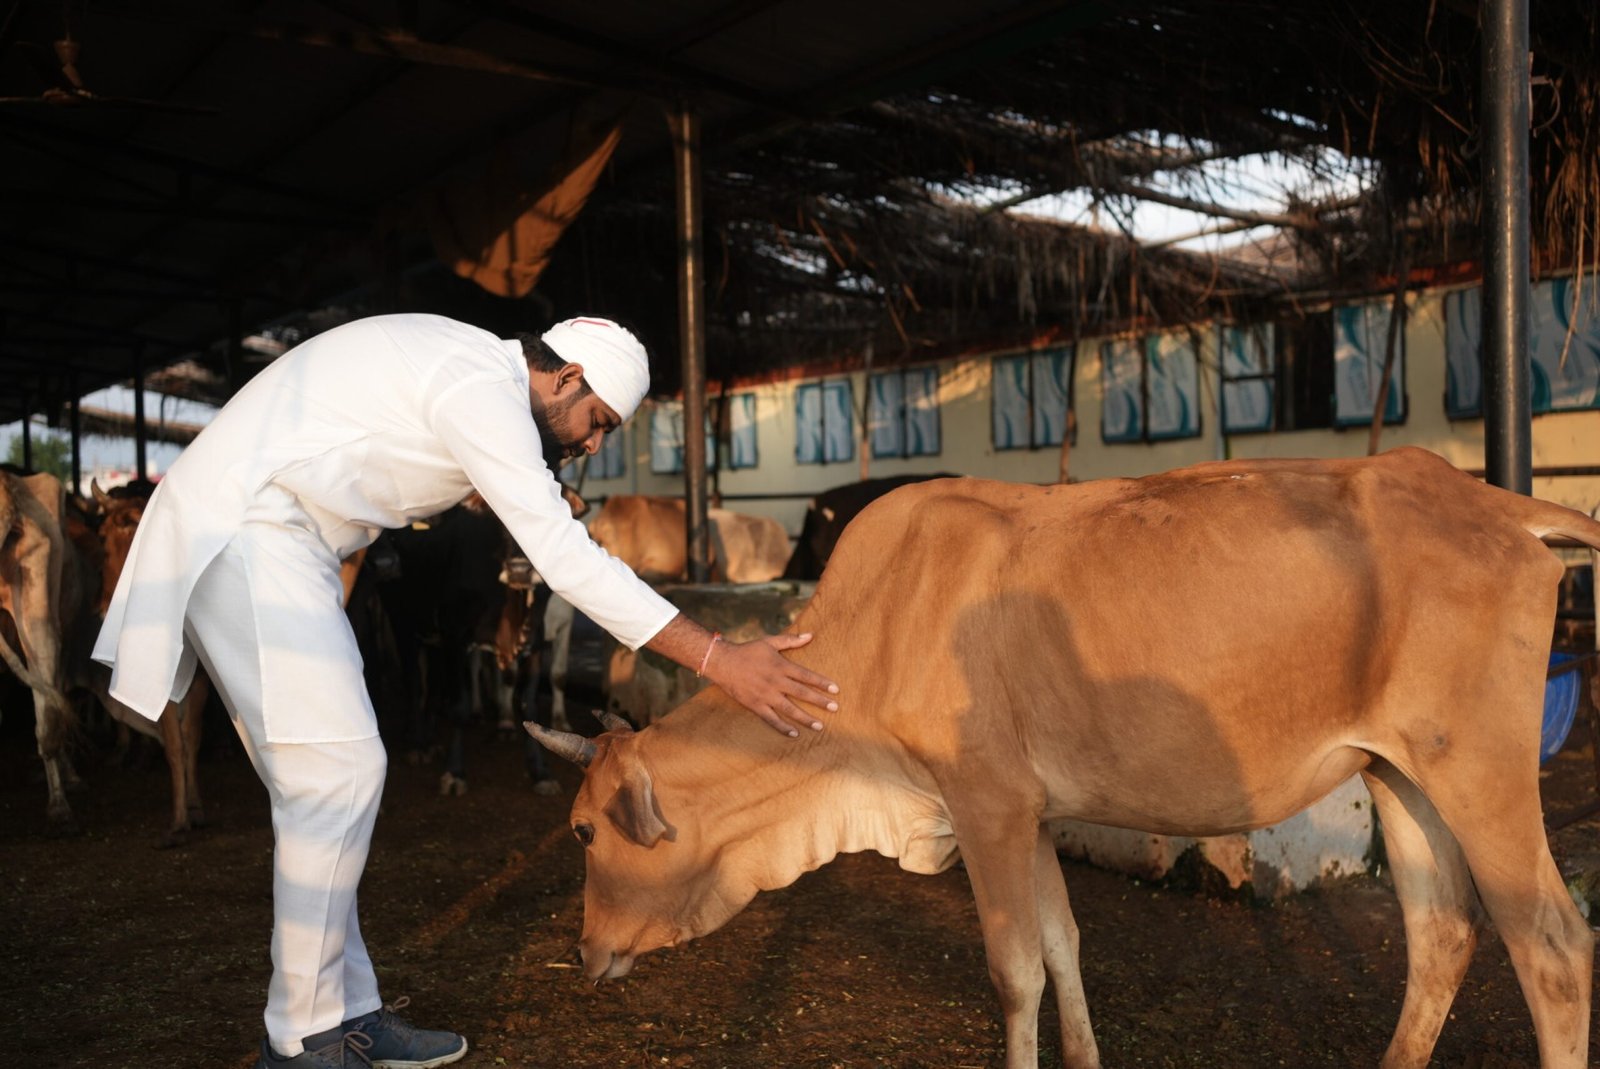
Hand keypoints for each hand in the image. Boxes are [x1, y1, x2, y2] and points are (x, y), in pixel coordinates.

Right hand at [703, 632, 838, 736]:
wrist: (723, 662)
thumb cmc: (747, 651)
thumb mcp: (769, 642)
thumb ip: (790, 640)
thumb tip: (810, 635)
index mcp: (781, 666)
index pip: (806, 675)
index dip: (821, 683)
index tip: (836, 690)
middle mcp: (775, 682)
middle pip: (802, 693)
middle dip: (820, 701)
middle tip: (835, 708)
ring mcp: (765, 695)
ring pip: (789, 709)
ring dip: (806, 718)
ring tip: (820, 726)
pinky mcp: (756, 705)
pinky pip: (771, 719)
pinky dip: (783, 727)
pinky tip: (795, 734)